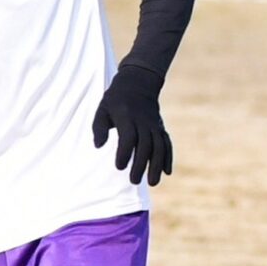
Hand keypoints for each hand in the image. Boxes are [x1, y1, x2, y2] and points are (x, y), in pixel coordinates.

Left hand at [92, 65, 172, 185]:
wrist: (138, 83)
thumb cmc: (115, 100)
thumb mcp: (102, 109)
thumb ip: (99, 127)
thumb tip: (98, 146)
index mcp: (126, 116)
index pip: (128, 137)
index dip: (124, 153)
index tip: (119, 167)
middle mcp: (143, 121)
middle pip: (145, 145)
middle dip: (141, 164)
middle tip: (135, 181)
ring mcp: (154, 125)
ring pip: (159, 146)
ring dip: (158, 165)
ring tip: (154, 182)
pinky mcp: (160, 127)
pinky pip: (167, 143)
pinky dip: (169, 157)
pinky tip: (167, 172)